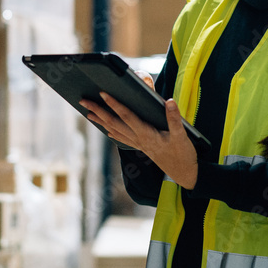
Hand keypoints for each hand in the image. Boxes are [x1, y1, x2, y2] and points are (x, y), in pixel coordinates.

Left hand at [80, 92, 198, 189]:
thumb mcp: (182, 136)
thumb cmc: (183, 154)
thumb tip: (169, 101)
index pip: (127, 116)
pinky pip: (122, 138)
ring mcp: (138, 144)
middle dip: (98, 111)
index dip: (114, 104)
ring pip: (115, 130)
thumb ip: (175, 118)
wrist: (184, 174)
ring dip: (101, 121)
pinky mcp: (141, 147)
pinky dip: (112, 131)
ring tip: (88, 112)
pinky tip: (106, 129)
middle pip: (114, 123)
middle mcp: (139, 139)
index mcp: (147, 134)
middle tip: (83, 101)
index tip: (103, 93)